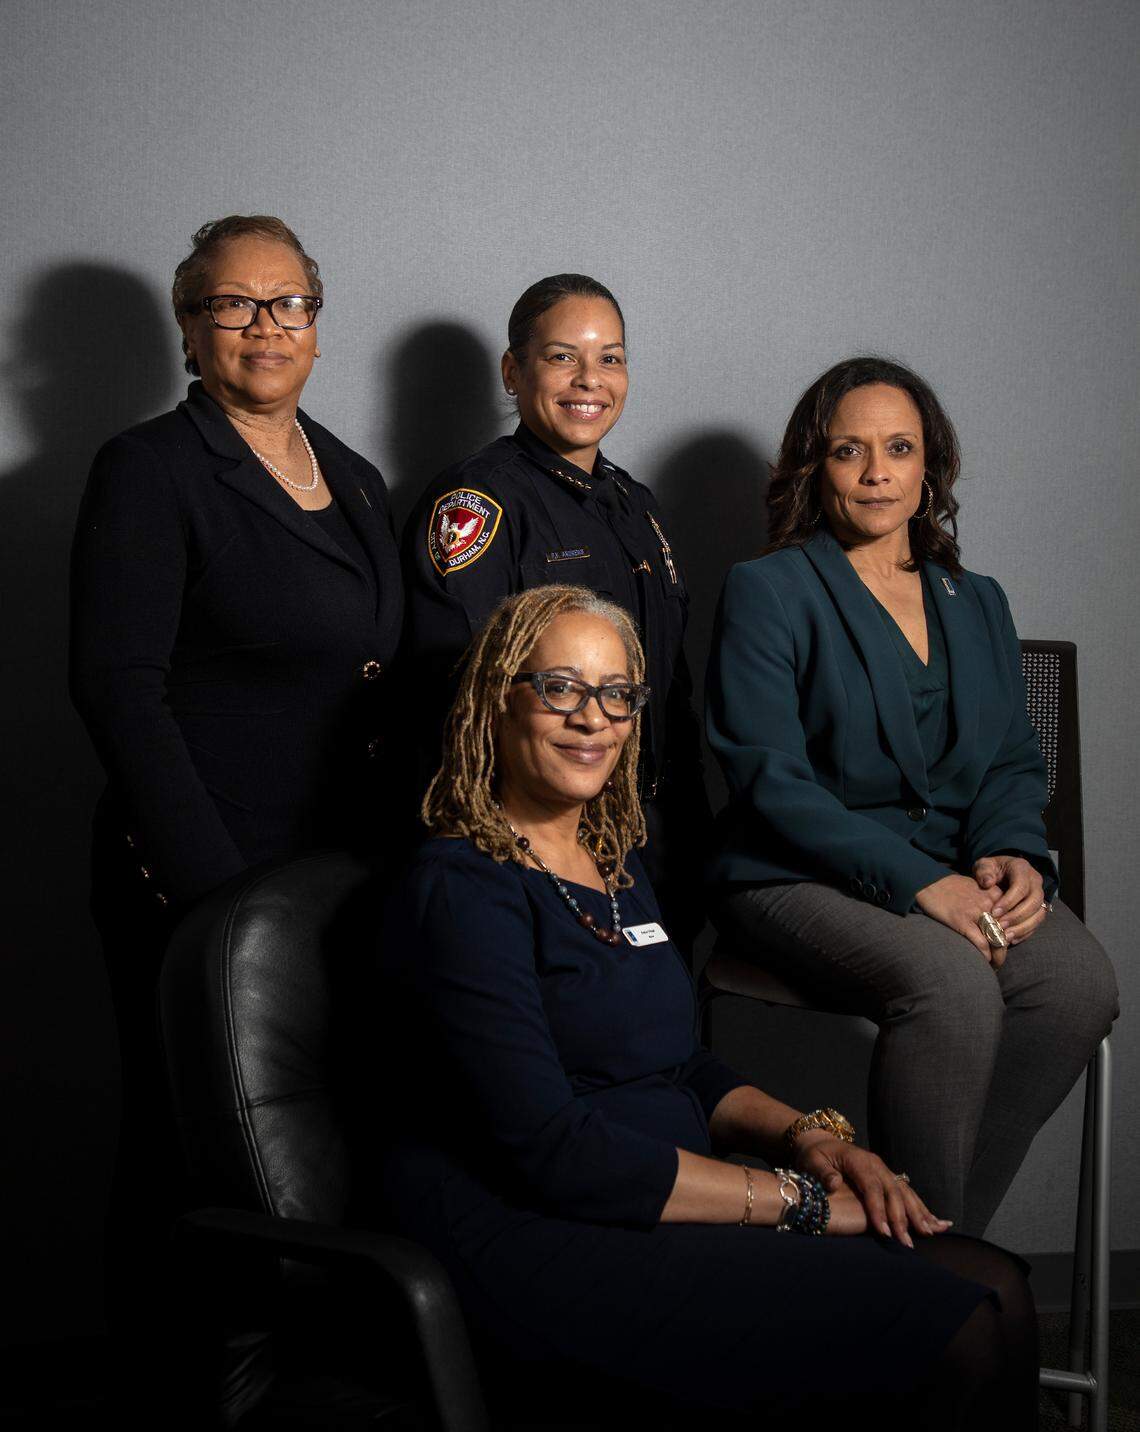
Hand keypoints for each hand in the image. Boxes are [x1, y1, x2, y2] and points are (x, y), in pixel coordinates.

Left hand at [795, 1135, 951, 1244]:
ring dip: (918, 1213)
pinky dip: (922, 1208)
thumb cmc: (815, 1154)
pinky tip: (937, 1222)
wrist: (820, 1142)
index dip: (878, 1210)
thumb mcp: (812, 1160)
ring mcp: (884, 1170)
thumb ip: (823, 1172)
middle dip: (902, 1218)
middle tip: (908, 1242)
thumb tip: (834, 1184)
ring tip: (930, 1233)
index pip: (872, 1188)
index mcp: (859, 1160)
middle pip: (893, 1192)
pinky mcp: (888, 1177)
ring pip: (905, 1192)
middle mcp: (876, 1164)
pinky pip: (907, 1193)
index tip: (883, 1232)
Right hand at [915, 872, 1002, 964]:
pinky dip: (985, 956)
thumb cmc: (949, 886)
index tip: (1006, 943)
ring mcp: (976, 912)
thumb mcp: (975, 886)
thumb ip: (989, 898)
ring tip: (995, 965)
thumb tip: (996, 916)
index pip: (1011, 918)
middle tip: (1000, 959)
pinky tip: (985, 962)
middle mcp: (989, 903)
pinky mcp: (962, 921)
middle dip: (1004, 948)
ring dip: (998, 956)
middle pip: (1006, 930)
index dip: (1010, 933)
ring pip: (997, 939)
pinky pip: (981, 943)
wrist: (927, 882)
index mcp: (994, 893)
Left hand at [973, 855, 1047, 945]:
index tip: (994, 912)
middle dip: (1017, 916)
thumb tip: (987, 883)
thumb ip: (984, 871)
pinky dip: (1026, 932)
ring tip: (1006, 936)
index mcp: (1021, 868)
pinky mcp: (1038, 909)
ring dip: (1023, 927)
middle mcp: (1035, 881)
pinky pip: (1037, 923)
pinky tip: (1012, 938)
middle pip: (1034, 901)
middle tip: (1000, 926)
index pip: (1021, 886)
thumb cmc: (990, 871)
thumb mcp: (984, 866)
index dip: (1009, 901)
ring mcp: (1039, 896)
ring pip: (1039, 914)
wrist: (1000, 874)